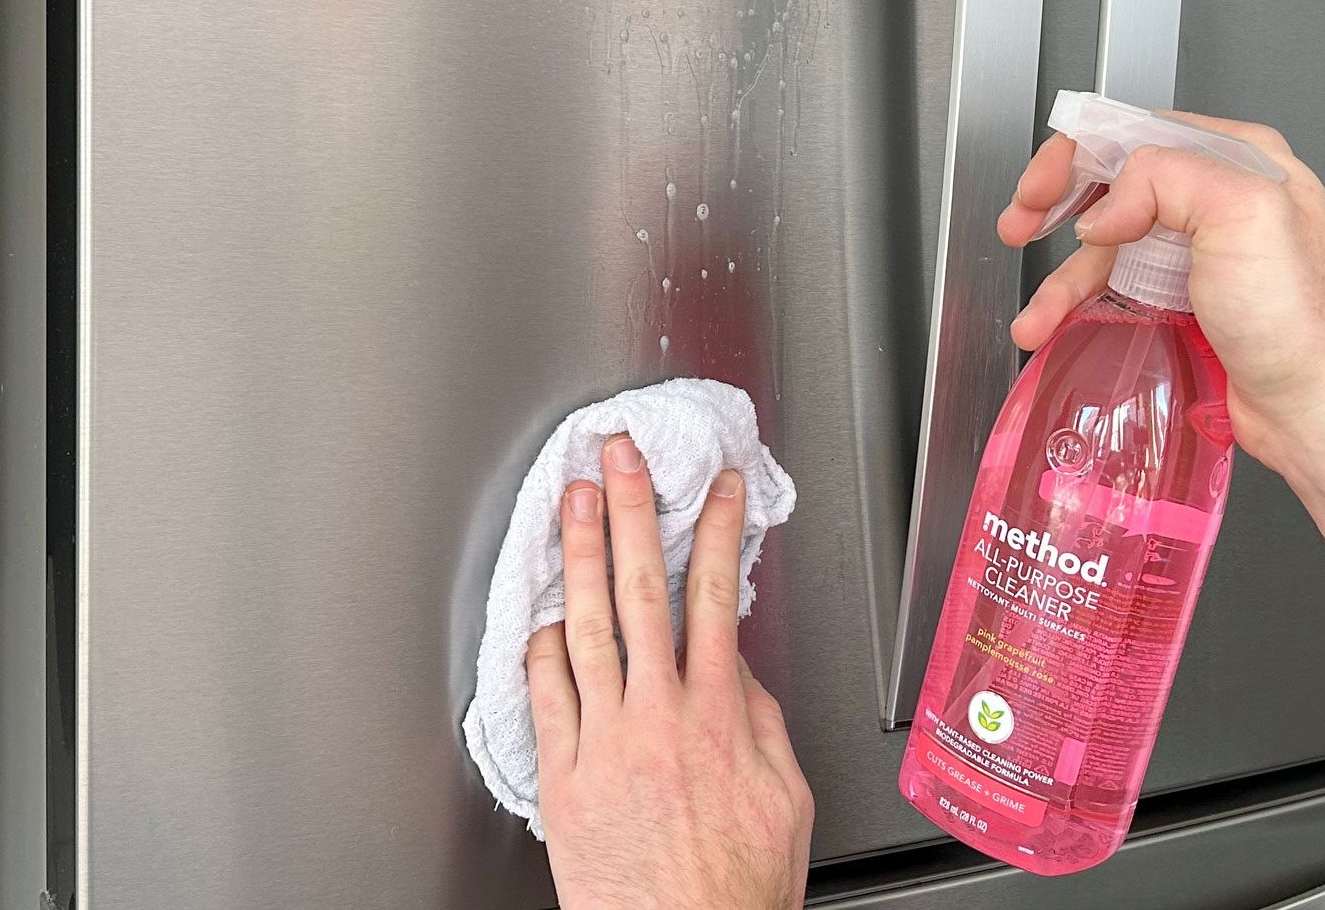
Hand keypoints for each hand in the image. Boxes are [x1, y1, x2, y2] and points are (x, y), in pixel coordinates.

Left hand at [526, 434, 813, 909]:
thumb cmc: (733, 891)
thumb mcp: (783, 799)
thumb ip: (761, 723)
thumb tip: (738, 670)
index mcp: (719, 716)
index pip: (717, 597)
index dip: (715, 532)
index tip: (715, 489)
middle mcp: (658, 717)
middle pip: (642, 591)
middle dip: (632, 513)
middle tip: (619, 458)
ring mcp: (605, 742)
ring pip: (587, 627)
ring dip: (579, 555)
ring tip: (571, 503)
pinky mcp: (563, 776)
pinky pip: (546, 695)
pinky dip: (542, 646)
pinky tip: (541, 612)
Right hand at [997, 112, 1324, 480]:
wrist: (1314, 408)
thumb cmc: (1300, 319)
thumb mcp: (1243, 212)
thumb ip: (1166, 177)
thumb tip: (1106, 206)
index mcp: (1242, 159)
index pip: (1140, 131)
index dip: (1079, 155)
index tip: (1042, 189)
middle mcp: (1223, 197)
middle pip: (1114, 182)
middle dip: (1056, 204)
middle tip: (1019, 223)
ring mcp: (1203, 250)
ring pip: (1108, 243)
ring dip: (1060, 276)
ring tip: (1036, 314)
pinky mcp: (1187, 297)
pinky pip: (1117, 286)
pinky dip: (1077, 305)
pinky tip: (1053, 324)